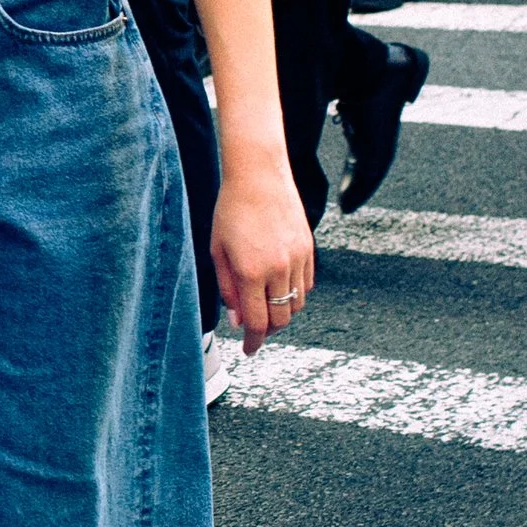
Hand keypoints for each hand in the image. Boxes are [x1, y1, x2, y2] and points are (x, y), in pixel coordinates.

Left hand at [210, 157, 314, 352]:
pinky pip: (307, 285)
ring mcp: (297, 259)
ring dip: (282, 313)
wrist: (258, 176)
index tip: (248, 350)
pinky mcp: (308, 249)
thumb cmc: (231, 211)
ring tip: (265, 306)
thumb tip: (238, 321)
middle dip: (267, 331)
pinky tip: (278, 287)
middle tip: (254, 330)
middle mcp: (278, 269)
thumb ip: (228, 290)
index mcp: (251, 272)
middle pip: (280, 319)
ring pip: (296, 304)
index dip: (253, 341)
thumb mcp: (218, 252)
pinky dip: (294, 294)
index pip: (257, 323)